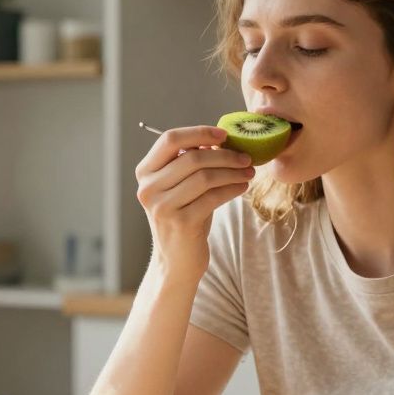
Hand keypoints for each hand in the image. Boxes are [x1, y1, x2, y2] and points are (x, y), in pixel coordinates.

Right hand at [135, 126, 254, 283]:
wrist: (177, 262)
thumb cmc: (184, 217)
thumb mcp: (182, 187)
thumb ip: (193, 163)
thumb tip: (221, 138)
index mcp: (145, 172)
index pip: (170, 139)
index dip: (199, 132)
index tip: (225, 135)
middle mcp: (148, 188)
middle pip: (192, 157)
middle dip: (225, 155)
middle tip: (246, 157)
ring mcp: (162, 206)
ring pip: (205, 177)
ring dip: (232, 172)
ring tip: (248, 173)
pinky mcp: (180, 223)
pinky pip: (213, 197)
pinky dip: (232, 189)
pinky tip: (242, 188)